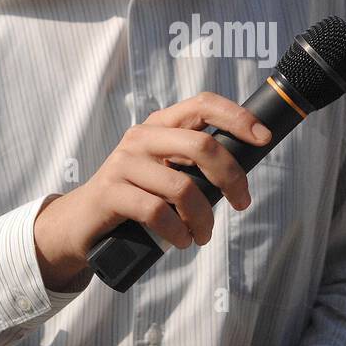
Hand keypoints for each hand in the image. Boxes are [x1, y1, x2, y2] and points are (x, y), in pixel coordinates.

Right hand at [33, 92, 270, 290]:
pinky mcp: (111, 192)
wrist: (82, 221)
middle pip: (201, 145)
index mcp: (159, 124)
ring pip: (182, 186)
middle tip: (241, 203)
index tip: (263, 139)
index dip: (237, 117)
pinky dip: (178, 231)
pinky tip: (182, 241)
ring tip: (203, 235)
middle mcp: (141, 137)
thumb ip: (194, 163)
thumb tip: (242, 171)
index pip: (202, 104)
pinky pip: (157, 212)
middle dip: (231, 177)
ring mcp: (124, 163)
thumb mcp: (165, 170)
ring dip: (203, 218)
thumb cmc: (136, 196)